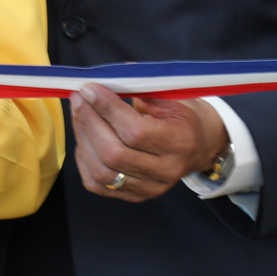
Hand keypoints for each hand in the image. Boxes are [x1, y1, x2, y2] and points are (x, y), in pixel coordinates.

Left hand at [70, 84, 227, 202]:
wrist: (198, 146)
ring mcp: (150, 187)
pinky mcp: (135, 196)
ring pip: (102, 171)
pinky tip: (85, 139)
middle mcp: (167, 170)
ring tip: (78, 115)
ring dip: (83, 139)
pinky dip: (84, 160)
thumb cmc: (180, 117)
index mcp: (180, 141)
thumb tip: (101, 80)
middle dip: (89, 122)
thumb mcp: (170, 98)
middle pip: (114, 153)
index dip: (106, 109)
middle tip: (78, 99)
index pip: (134, 131)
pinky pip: (96, 183)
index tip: (89, 89)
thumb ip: (138, 89)